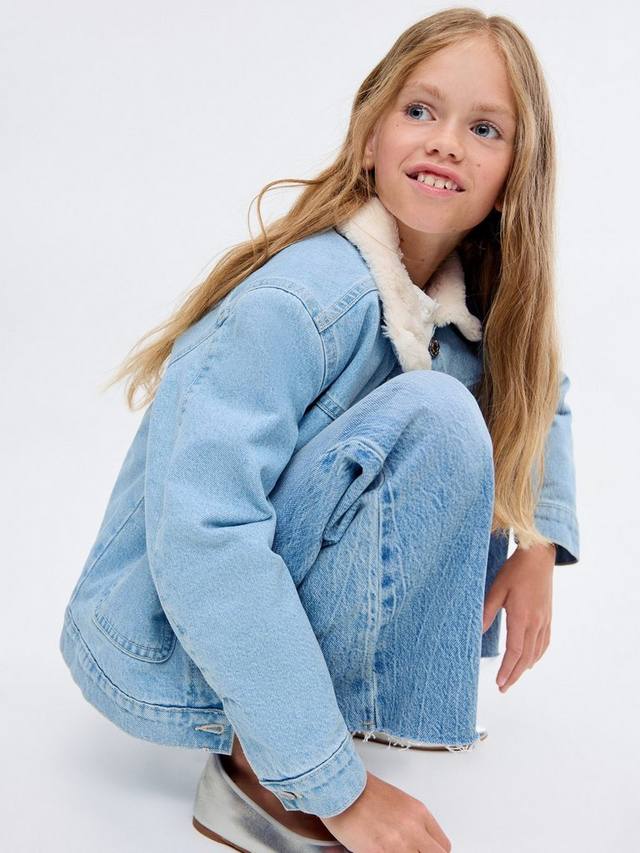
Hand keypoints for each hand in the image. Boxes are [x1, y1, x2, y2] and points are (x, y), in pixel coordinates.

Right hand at [321, 770, 451, 851]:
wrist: (341, 788)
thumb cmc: (362, 791)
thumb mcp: (398, 802)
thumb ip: (412, 822)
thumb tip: (416, 841)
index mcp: (419, 813)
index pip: (443, 846)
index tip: (424, 852)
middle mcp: (414, 829)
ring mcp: (399, 843)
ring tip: (391, 849)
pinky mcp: (382, 852)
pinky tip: (379, 851)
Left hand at [482, 542, 555, 692]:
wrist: (539, 557)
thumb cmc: (515, 571)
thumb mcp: (496, 589)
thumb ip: (486, 611)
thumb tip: (476, 631)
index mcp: (521, 617)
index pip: (515, 652)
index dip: (507, 670)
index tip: (500, 683)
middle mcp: (536, 622)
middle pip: (527, 657)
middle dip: (514, 674)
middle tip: (504, 687)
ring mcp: (544, 620)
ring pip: (537, 652)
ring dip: (525, 667)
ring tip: (513, 676)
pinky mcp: (548, 616)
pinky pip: (544, 642)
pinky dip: (537, 655)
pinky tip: (531, 659)